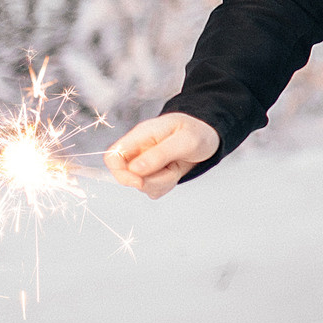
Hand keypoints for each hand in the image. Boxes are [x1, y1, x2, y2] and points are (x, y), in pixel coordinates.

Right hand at [104, 113, 218, 198]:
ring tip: (177, 166)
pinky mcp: (153, 175)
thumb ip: (160, 154)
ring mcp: (144, 164)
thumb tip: (135, 169)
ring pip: (140, 185)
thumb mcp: (185, 141)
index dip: (120, 172)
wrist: (209, 138)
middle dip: (149, 180)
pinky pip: (152, 190)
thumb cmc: (197, 133)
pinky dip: (166, 186)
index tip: (139, 180)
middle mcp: (138, 150)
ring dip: (162, 182)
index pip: (112, 156)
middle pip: (125, 176)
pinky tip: (176, 172)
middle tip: (171, 169)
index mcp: (141, 136)